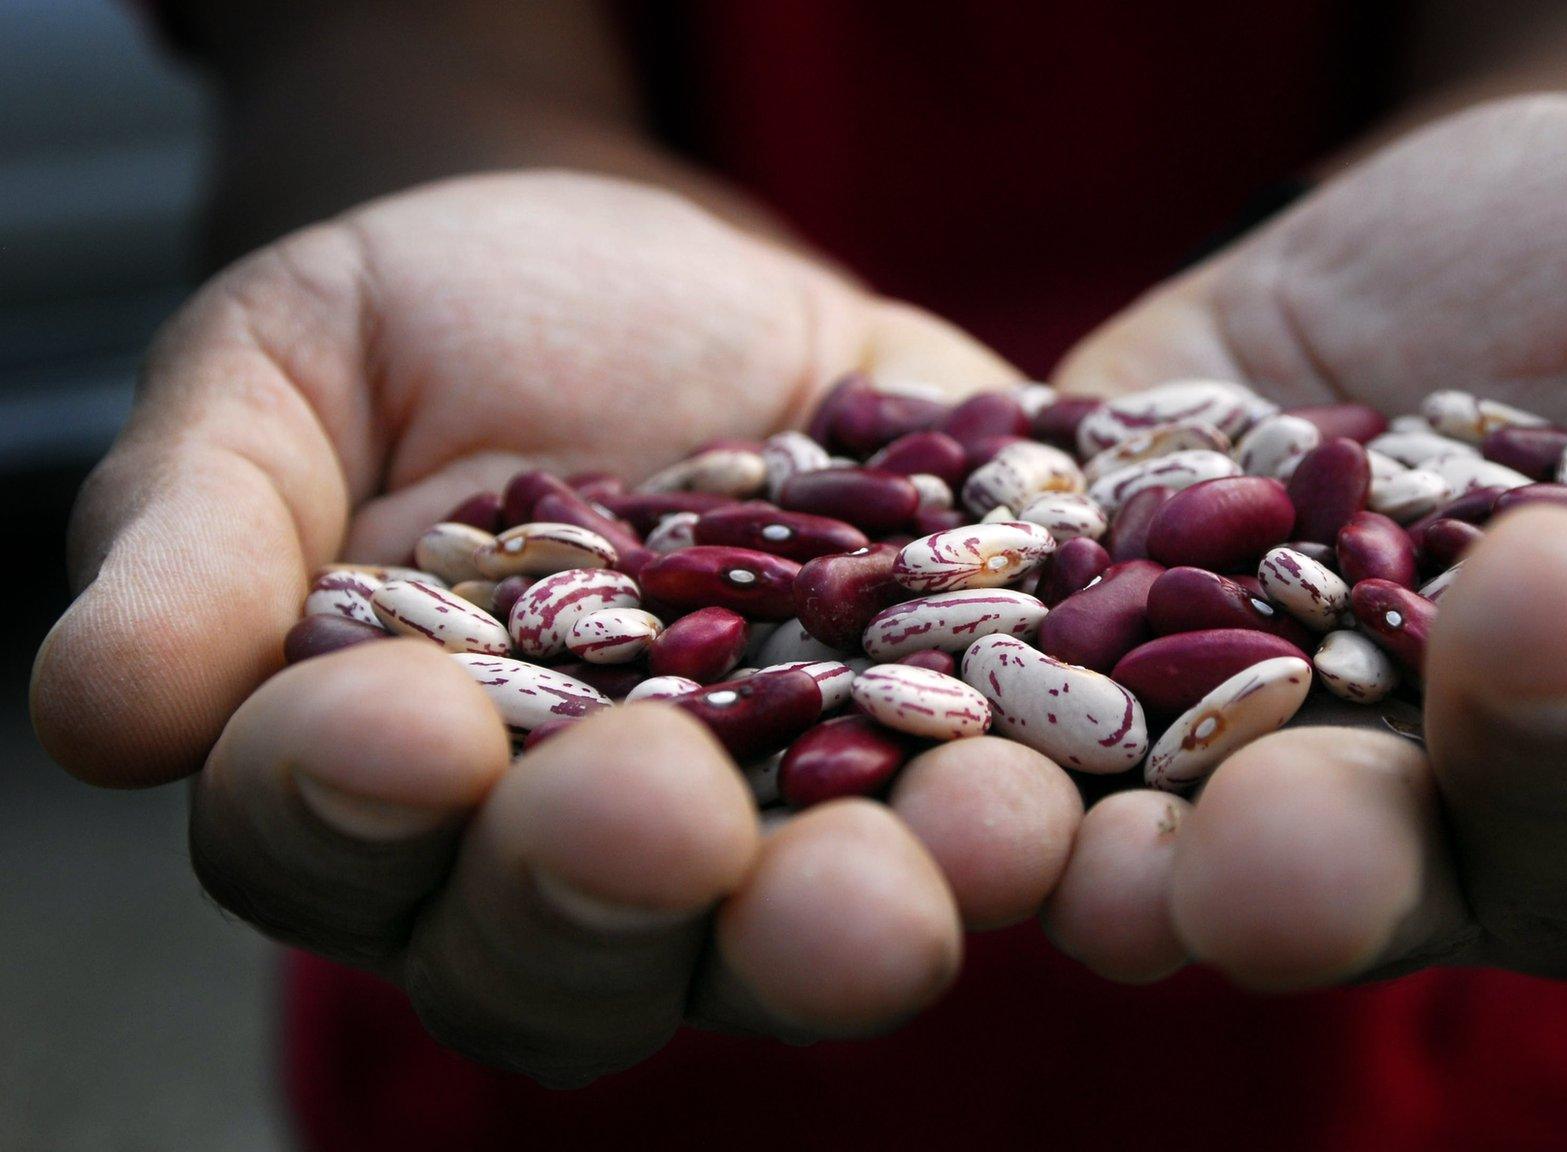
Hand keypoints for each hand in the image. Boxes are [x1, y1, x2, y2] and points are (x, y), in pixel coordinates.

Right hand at [29, 172, 1083, 1080]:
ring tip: (932, 849)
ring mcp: (770, 824)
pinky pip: (977, 815)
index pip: (337, 841)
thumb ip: (196, 539)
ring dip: (854, 911)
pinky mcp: (938, 753)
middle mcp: (571, 854)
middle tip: (659, 819)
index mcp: (379, 784)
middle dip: (609, 893)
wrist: (653, 282)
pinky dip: (1021, 822)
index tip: (397, 729)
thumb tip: (97, 712)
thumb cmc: (430, 329)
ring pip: (784, 931)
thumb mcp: (283, 379)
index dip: (355, 805)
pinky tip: (1057, 794)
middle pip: (567, 946)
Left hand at [1045, 95, 1566, 985]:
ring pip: (1319, 868)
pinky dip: (1054, 806)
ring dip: (1267, 872)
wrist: (1455, 234)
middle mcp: (1546, 794)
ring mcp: (1334, 772)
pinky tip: (1005, 803)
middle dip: (1532, 756)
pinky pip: (1102, 791)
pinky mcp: (1143, 712)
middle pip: (1552, 842)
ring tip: (1215, 858)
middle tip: (1519, 634)